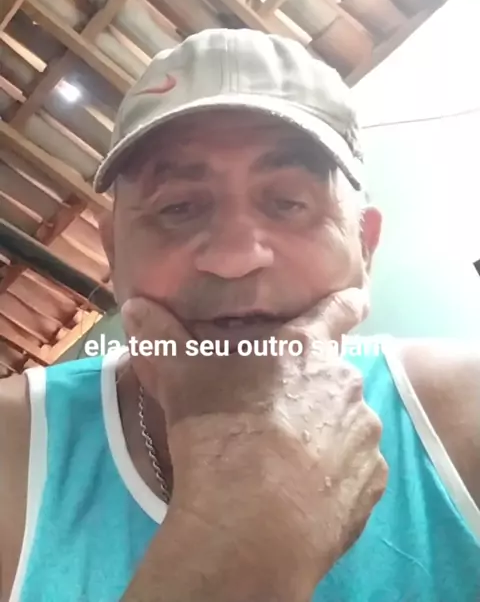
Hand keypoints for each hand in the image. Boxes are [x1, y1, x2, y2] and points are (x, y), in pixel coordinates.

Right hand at [123, 291, 387, 598]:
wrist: (251, 523)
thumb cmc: (219, 433)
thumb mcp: (182, 379)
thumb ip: (163, 337)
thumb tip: (136, 304)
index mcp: (307, 348)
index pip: (339, 309)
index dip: (346, 303)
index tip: (354, 301)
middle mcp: (346, 384)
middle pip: (335, 375)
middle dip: (314, 386)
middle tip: (279, 410)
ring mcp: (365, 435)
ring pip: (349, 423)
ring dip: (328, 431)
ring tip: (290, 461)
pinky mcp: (372, 482)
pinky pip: (358, 469)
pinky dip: (339, 475)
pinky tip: (307, 492)